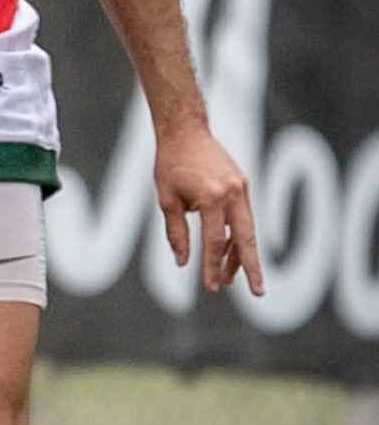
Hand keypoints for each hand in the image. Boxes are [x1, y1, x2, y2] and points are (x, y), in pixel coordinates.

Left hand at [155, 125, 263, 294]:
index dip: (212, 267)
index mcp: (212, 197)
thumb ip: (177, 232)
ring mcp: (241, 188)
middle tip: (257, 293)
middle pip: (246, 239)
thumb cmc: (171, 164)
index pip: (214, 242)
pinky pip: (244, 217)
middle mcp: (233, 193)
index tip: (211, 288)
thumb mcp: (167, 200)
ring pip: (247, 230)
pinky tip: (227, 251)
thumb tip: (182, 262)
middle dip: (251, 268)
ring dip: (240, 255)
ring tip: (229, 278)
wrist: (185, 131)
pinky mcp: (242, 185)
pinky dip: (237, 235)